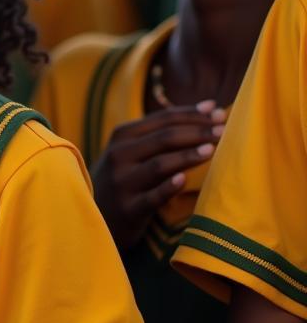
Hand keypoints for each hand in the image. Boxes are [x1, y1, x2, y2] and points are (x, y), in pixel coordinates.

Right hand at [92, 100, 225, 249]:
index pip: (162, 119)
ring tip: (213, 149)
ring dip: (187, 155)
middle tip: (224, 129)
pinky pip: (152, 197)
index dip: (192, 114)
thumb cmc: (125, 176)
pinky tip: (184, 180)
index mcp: (122, 136)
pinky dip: (168, 187)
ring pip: (159, 164)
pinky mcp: (129, 208)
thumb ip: (161, 131)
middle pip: (163, 138)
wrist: (98, 215)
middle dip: (196, 131)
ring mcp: (122, 181)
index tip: (218, 112)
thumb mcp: (131, 150)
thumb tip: (209, 107)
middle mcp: (119, 155)